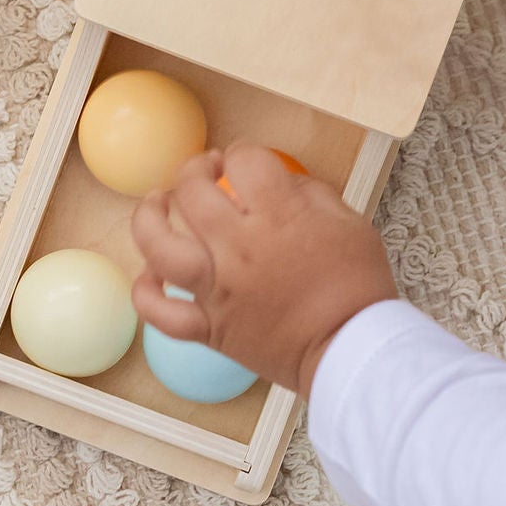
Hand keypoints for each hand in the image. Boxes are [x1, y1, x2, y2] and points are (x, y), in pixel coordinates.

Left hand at [131, 143, 398, 398]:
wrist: (354, 352)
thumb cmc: (358, 290)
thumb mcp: (351, 223)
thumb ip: (311, 194)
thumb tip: (282, 182)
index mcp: (279, 217)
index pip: (244, 161)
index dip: (243, 154)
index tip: (246, 163)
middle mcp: (239, 249)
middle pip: (192, 191)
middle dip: (196, 170)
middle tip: (206, 173)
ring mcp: (218, 290)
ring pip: (158, 246)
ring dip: (149, 218)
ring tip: (157, 204)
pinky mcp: (209, 328)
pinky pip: (160, 313)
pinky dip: (146, 292)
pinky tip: (150, 274)